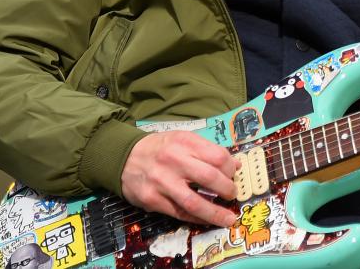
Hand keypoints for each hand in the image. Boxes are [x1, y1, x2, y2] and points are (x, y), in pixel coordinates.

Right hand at [121, 130, 239, 227]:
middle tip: (232, 194)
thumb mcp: (183, 140)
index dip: (230, 168)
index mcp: (184, 142)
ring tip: (228, 218)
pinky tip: (207, 220)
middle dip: (227, 189)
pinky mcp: (152, 200)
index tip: (233, 174)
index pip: (217, 156)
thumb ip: (208, 151)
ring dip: (215, 213)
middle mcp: (173, 160)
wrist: (124, 157)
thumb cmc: (160, 148)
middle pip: (209, 178)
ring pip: (194, 202)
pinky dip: (197, 218)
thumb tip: (235, 166)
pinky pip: (180, 213)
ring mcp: (162, 182)